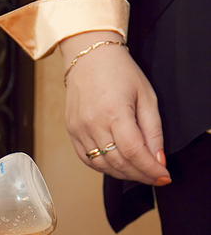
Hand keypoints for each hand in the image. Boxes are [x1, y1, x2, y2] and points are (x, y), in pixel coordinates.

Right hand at [60, 32, 170, 185]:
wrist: (89, 57)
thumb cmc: (119, 72)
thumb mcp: (146, 96)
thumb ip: (153, 130)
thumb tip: (158, 158)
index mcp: (114, 112)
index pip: (133, 152)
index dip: (150, 169)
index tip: (163, 176)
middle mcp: (93, 124)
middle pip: (119, 163)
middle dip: (140, 174)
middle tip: (155, 177)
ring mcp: (79, 130)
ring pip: (103, 165)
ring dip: (124, 174)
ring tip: (139, 172)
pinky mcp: (72, 133)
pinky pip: (88, 160)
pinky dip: (105, 167)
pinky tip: (118, 166)